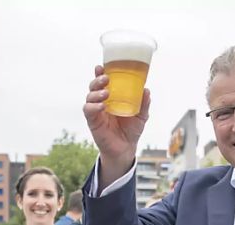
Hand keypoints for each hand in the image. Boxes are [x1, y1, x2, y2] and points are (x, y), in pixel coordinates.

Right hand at [82, 65, 150, 183]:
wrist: (126, 148)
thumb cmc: (131, 130)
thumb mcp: (141, 115)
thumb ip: (144, 103)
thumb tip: (146, 90)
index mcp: (112, 97)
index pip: (104, 82)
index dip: (101, 73)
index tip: (102, 66)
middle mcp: (102, 101)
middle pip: (94, 86)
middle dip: (97, 80)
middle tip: (106, 79)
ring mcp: (96, 111)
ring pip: (89, 97)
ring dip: (96, 92)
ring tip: (106, 93)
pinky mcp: (93, 122)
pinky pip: (88, 111)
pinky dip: (93, 107)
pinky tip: (101, 106)